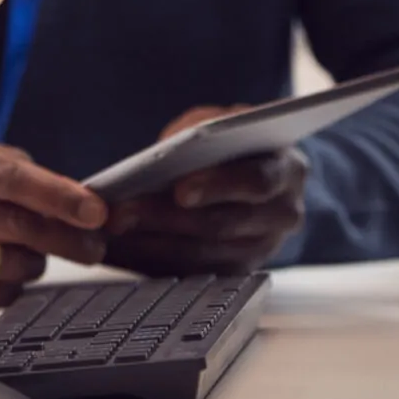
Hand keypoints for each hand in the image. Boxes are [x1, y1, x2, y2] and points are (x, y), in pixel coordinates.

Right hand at [0, 131, 110, 303]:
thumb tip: (61, 185)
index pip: (8, 177)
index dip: (59, 194)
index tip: (95, 209)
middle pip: (14, 224)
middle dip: (66, 237)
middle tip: (94, 244)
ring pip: (6, 263)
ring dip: (37, 261)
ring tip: (39, 251)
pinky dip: (9, 284)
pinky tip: (5, 271)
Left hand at [103, 107, 308, 276]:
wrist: (257, 174)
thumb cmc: (233, 143)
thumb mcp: (222, 122)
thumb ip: (200, 131)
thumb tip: (162, 155)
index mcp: (287, 171)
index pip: (256, 182)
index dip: (218, 186)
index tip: (179, 190)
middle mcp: (282, 216)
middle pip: (222, 225)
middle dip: (166, 219)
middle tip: (121, 214)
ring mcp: (262, 250)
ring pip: (203, 257)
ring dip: (152, 246)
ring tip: (111, 233)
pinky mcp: (236, 274)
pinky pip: (191, 275)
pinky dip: (151, 262)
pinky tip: (118, 250)